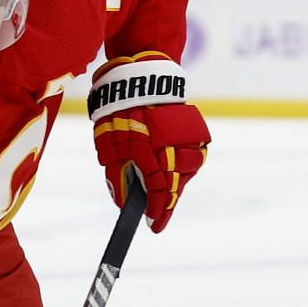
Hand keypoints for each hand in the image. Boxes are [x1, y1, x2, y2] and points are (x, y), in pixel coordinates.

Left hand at [88, 54, 208, 231]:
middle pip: (175, 187)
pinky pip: (191, 158)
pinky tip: (170, 165)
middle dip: (166, 202)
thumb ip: (117, 179)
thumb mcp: (110, 149)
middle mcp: (175, 150)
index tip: (153, 227)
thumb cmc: (121, 114)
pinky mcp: (197, 134)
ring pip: (186, 174)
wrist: (143, 80)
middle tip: (158, 214)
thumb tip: (123, 203)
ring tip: (162, 186)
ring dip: (175, 183)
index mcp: (152, 155)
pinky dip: (181, 166)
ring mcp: (190, 142)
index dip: (157, 213)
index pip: (159, 194)